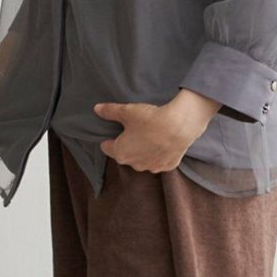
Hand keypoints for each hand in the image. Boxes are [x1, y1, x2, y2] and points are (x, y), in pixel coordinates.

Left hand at [94, 88, 221, 171]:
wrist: (179, 126)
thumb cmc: (149, 119)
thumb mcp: (127, 111)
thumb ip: (110, 111)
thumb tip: (97, 109)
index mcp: (120, 153)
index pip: (107, 147)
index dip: (110, 137)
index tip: (115, 130)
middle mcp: (134, 165)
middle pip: (126, 155)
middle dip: (128, 145)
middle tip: (135, 130)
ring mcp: (152, 167)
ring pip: (143, 160)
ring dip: (144, 151)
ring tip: (150, 135)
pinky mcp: (168, 166)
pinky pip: (160, 161)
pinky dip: (160, 154)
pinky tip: (163, 143)